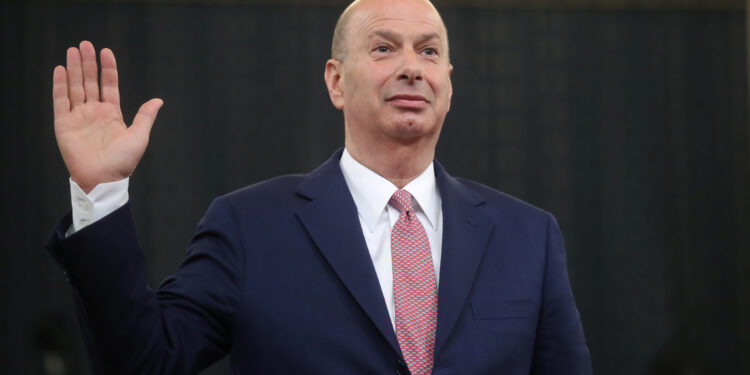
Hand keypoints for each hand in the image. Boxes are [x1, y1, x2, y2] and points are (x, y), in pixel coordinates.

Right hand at [53, 41, 162, 193]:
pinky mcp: (64, 124)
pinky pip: (60, 101)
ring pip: (75, 87)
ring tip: (73, 50)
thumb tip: (159, 100)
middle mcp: (94, 112)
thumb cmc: (123, 162)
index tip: (106, 52)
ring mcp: (79, 117)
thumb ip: (145, 116)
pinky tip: (61, 70)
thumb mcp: (139, 136)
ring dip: (74, 69)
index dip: (108, 69)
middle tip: (85, 44)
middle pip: (90, 82)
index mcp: (112, 114)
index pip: (109, 85)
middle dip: (88, 63)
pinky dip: (60, 85)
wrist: (104, 179)